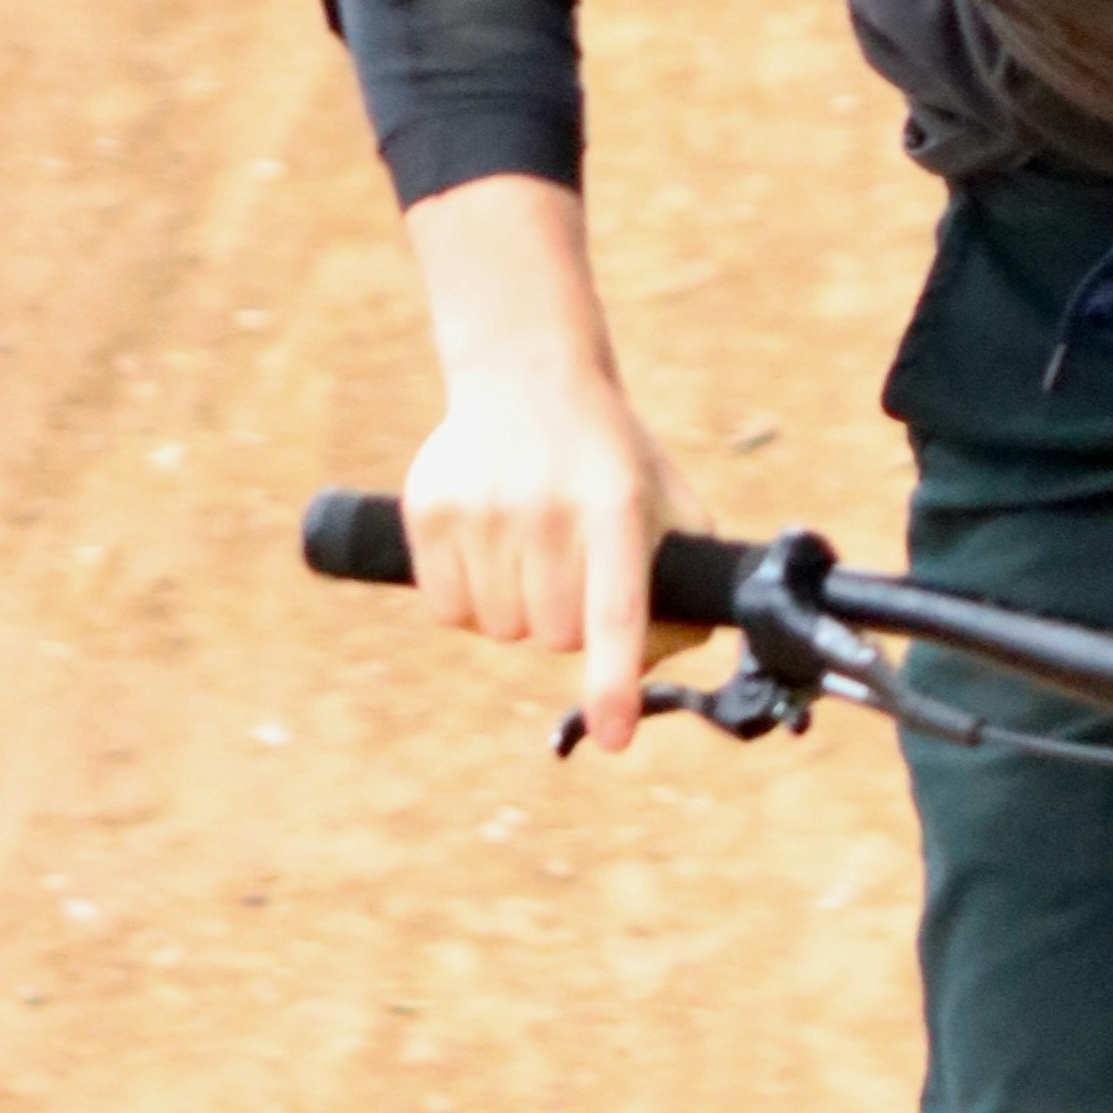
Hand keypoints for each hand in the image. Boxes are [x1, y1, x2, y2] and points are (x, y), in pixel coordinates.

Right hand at [394, 174, 706, 755]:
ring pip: (499, 629)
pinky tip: (489, 553)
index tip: (615, 736)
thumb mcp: (669, 504)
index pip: (614, 610)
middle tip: (570, 569)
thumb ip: (684, 587)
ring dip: (518, 612)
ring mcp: (481, 507)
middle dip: (566, 624)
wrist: (527, 376)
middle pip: (552, 636)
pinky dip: (470, 602)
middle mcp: (546, 506)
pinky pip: (449, 611)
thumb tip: (652, 667)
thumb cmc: (611, 462)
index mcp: (617, 505)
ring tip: (530, 552)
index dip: (612, 679)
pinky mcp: (428, 509)